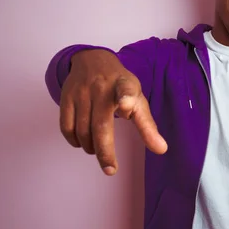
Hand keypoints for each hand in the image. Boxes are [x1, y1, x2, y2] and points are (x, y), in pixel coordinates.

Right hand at [59, 49, 166, 175]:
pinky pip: (67, 127)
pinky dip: (74, 141)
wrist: (92, 59)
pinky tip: (83, 143)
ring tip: (98, 150)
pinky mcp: (66, 98)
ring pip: (82, 130)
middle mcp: (102, 88)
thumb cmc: (119, 85)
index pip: (127, 90)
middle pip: (101, 125)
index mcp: (124, 85)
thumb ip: (147, 126)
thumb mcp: (138, 99)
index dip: (127, 99)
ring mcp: (82, 92)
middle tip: (110, 169)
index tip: (126, 107)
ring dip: (90, 147)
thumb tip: (161, 150)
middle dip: (105, 151)